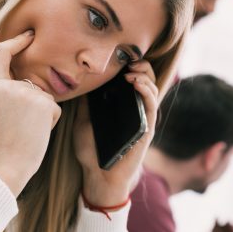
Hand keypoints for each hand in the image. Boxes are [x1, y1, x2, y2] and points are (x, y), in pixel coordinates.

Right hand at [0, 31, 60, 195]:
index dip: (16, 41)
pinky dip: (50, 121)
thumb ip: (8, 92)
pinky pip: (54, 108)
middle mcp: (8, 85)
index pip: (1, 53)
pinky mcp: (44, 103)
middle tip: (20, 128)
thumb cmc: (2, 143)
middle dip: (33, 105)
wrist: (7, 164)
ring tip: (26, 131)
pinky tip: (37, 132)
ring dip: (41, 114)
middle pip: (30, 84)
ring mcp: (26, 92)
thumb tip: (32, 84)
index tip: (28, 35)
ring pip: (43, 97)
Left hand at [74, 60, 158, 205]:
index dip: (128, 64)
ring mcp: (143, 118)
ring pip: (152, 89)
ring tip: (130, 71)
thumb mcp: (82, 122)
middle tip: (128, 59)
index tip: (118, 56)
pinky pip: (151, 105)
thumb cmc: (91, 151)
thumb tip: (81, 82)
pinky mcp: (147, 128)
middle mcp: (135, 109)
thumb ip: (84, 104)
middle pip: (145, 79)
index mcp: (121, 105)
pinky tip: (136, 84)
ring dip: (144, 75)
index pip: (130, 78)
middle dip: (140, 65)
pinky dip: (146, 91)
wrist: (98, 175)